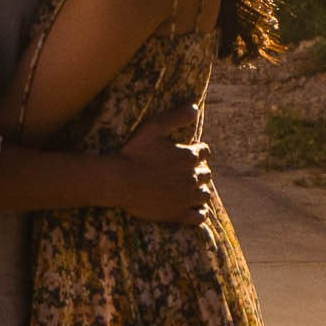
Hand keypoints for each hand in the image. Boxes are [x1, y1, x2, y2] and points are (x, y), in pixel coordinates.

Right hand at [112, 107, 210, 224]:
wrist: (118, 181)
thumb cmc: (134, 153)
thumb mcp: (153, 127)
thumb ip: (176, 116)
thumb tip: (195, 107)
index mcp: (188, 156)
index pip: (204, 152)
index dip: (197, 151)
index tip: (188, 153)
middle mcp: (192, 177)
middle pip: (206, 174)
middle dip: (199, 171)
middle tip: (186, 172)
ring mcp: (186, 198)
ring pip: (205, 195)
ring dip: (200, 191)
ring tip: (191, 190)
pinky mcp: (178, 214)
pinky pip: (198, 217)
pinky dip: (200, 213)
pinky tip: (195, 210)